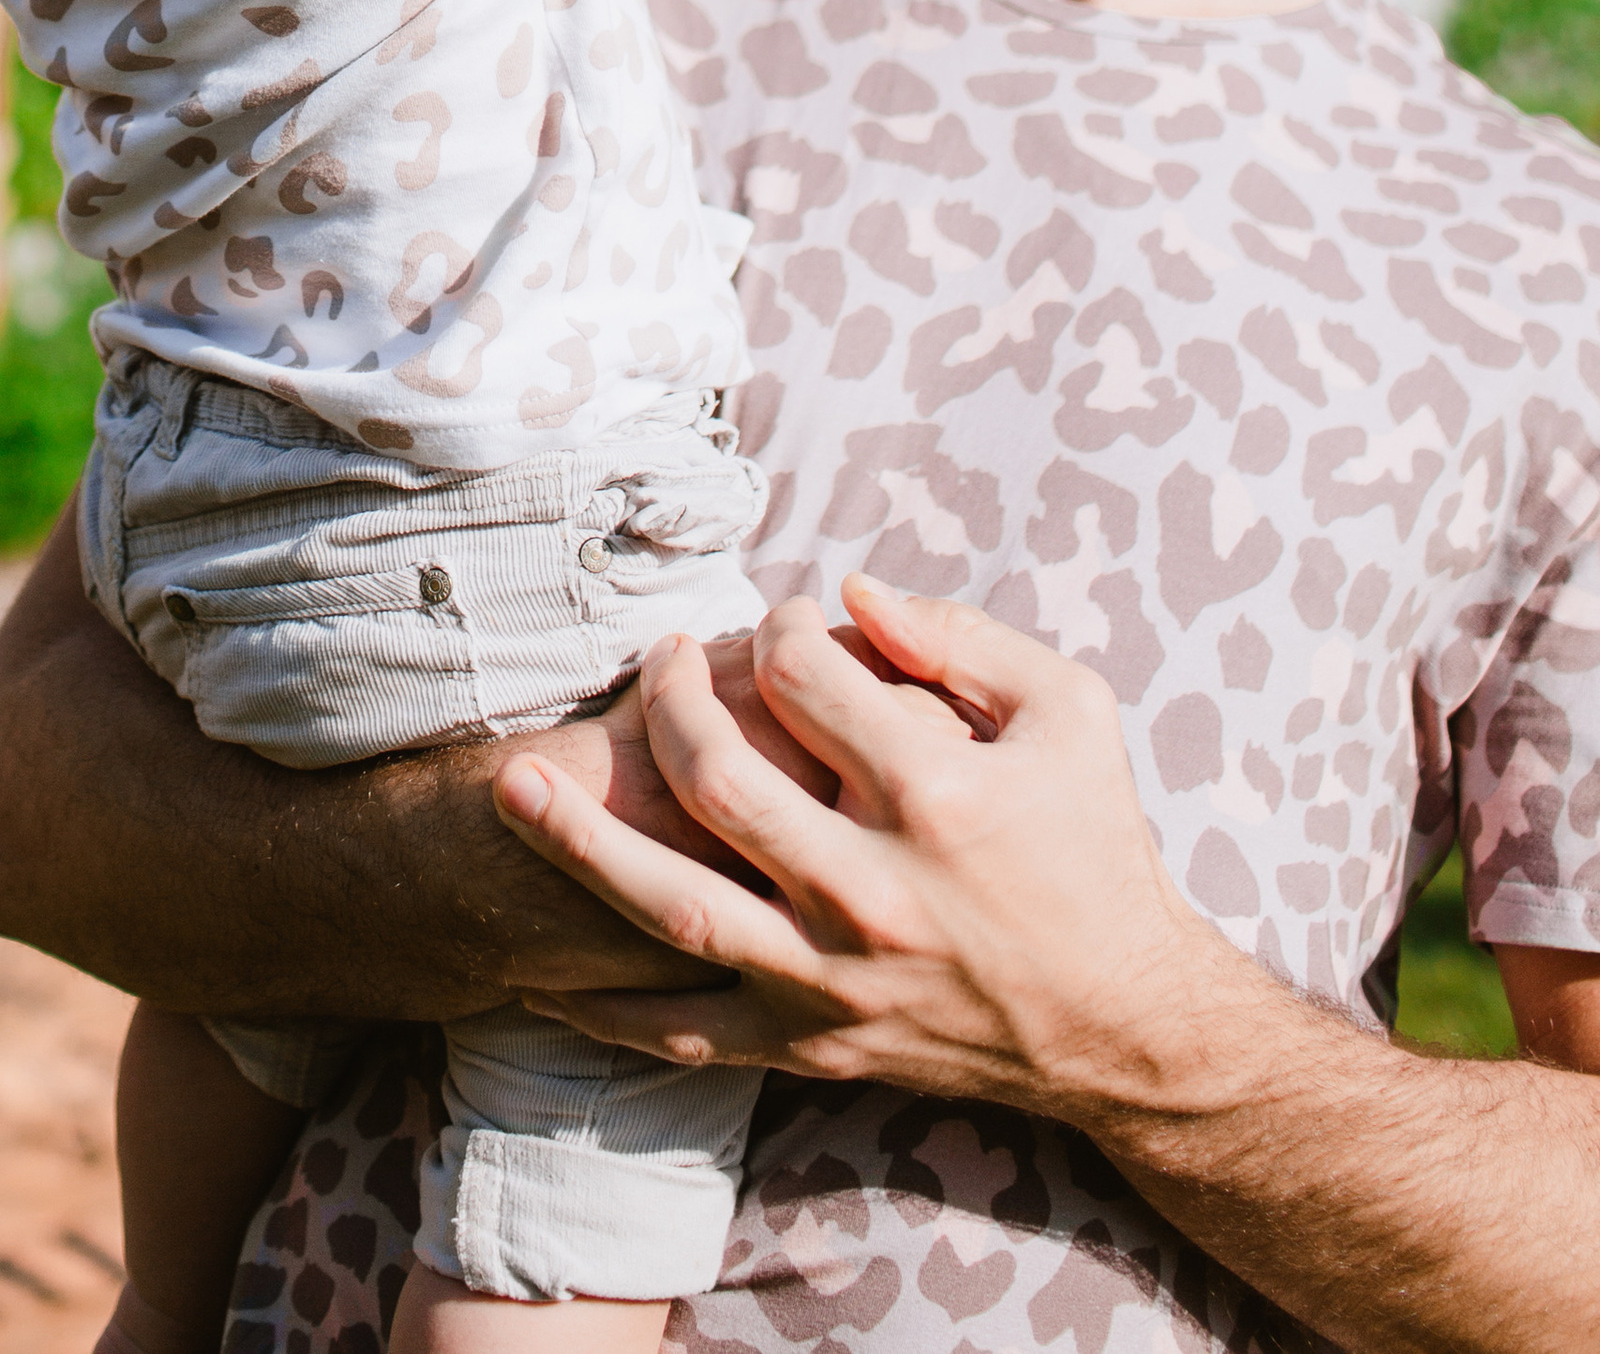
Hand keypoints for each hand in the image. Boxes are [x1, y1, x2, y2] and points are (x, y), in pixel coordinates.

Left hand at [491, 578, 1240, 1117]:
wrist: (1125, 1029)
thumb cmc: (1095, 848)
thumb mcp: (1070, 709)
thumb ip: (960, 634)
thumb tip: (849, 590)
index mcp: (936, 793)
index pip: (803, 677)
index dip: (776, 625)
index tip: (779, 618)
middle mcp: (873, 888)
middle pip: (717, 777)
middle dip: (664, 698)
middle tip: (653, 656)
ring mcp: (833, 976)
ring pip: (675, 908)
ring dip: (581, 845)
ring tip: (512, 790)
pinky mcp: (813, 1046)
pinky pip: (684, 1034)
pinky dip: (603, 1012)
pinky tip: (535, 976)